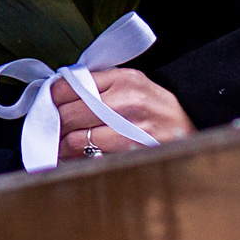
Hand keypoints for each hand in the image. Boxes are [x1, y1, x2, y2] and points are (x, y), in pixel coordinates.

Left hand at [52, 67, 193, 158]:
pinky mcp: (131, 154)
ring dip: (61, 145)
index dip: (52, 96)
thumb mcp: (133, 80)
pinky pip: (91, 159)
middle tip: (51, 126)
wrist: (191, 126)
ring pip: (75, 140)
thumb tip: (60, 89)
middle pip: (69, 114)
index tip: (48, 102)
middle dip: (54, 122)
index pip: (70, 86)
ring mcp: (129, 131)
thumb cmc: (156, 104)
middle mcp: (125, 103)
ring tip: (60, 145)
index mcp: (123, 80)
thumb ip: (99, 82)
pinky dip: (77, 159)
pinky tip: (76, 157)